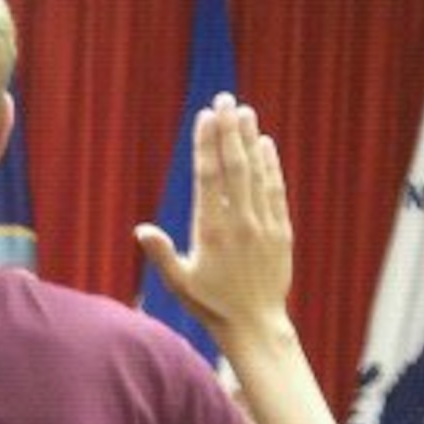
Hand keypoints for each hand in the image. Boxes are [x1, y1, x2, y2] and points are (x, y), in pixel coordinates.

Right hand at [134, 93, 294, 342]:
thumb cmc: (211, 305)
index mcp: (211, 231)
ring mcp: (263, 224)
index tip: (205, 117)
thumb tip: (142, 229)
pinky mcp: (280, 230)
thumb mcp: (179, 284)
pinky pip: (274, 190)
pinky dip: (270, 165)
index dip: (206, 144)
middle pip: (234, 166)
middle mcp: (239, 222)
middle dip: (228, 130)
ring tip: (245, 111)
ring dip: (250, 140)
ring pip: (256, 173)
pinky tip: (266, 145)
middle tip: (224, 99)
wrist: (256, 324)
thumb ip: (161, 255)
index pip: (208, 177)